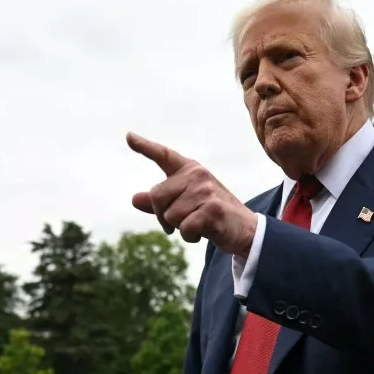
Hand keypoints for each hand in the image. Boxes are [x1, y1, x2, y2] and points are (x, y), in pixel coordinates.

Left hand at [128, 132, 257, 255]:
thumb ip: (160, 203)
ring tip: (199, 225)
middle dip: (162, 216)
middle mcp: (197, 175)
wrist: (244, 229)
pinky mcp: (212, 209)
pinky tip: (204, 232)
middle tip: (180, 223)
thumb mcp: (185, 206)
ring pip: (170, 216)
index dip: (145, 146)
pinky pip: (184, 228)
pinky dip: (190, 236)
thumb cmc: (211, 215)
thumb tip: (134, 199)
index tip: (128, 136)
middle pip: (156, 196)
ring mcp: (205, 191)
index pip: (164, 156)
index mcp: (190, 170)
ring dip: (180, 228)